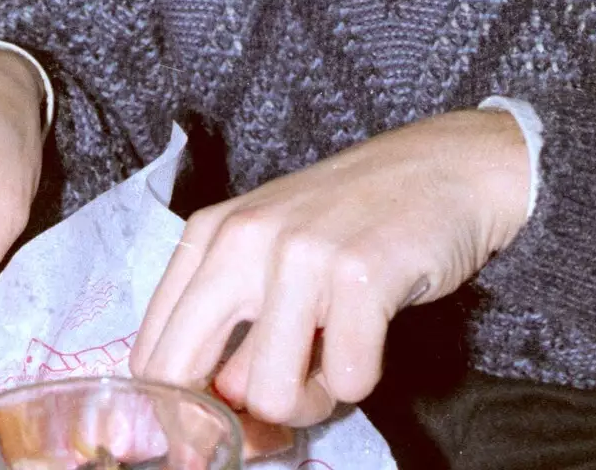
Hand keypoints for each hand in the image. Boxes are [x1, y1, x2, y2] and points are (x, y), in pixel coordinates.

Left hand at [130, 108, 528, 427]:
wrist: (444, 166)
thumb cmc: (353, 218)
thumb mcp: (269, 249)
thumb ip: (229, 321)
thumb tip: (201, 425)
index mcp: (210, 233)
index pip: (152, 356)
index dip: (178, 415)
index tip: (219, 429)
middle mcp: (244, 238)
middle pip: (189, 381)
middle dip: (235, 422)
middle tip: (281, 411)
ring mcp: (300, 254)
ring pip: (271, 396)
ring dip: (312, 401)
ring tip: (335, 355)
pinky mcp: (360, 274)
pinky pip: (345, 382)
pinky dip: (361, 378)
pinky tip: (372, 334)